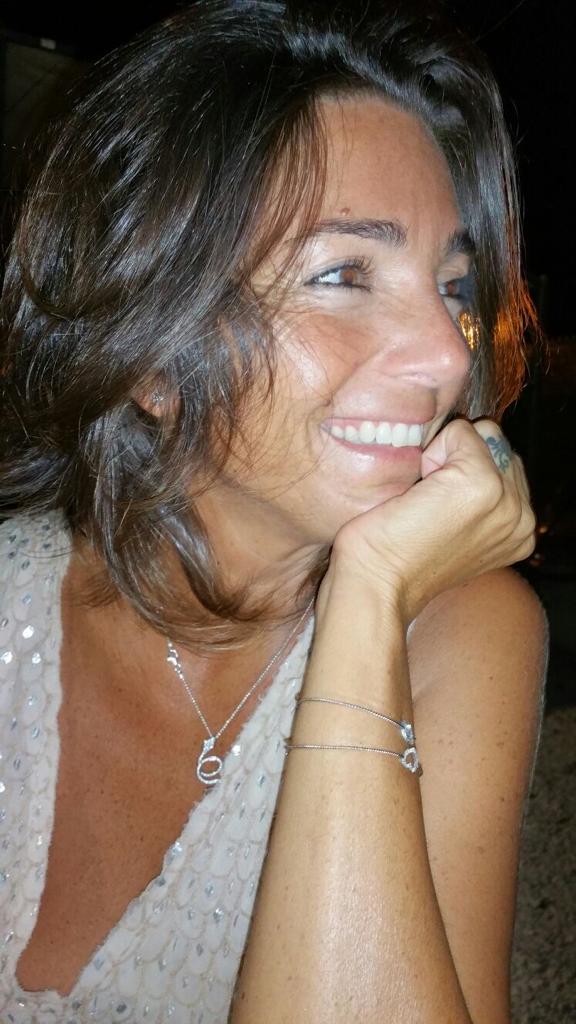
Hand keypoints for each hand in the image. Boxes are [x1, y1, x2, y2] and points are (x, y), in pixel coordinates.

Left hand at [329, 418, 535, 623]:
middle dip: (459, 462)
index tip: (439, 512)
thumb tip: (469, 447)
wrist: (378, 584)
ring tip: (426, 502)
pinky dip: (433, 453)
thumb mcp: (454, 529)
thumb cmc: (398, 558)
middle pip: (498, 446)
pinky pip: (461, 432)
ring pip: (482, 437)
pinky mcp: (481, 484)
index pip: (505, 465)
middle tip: (430, 507)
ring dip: (446, 458)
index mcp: (520, 532)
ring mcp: (507, 501)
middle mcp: (522, 519)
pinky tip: (419, 494)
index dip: (462, 474)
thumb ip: (476, 497)